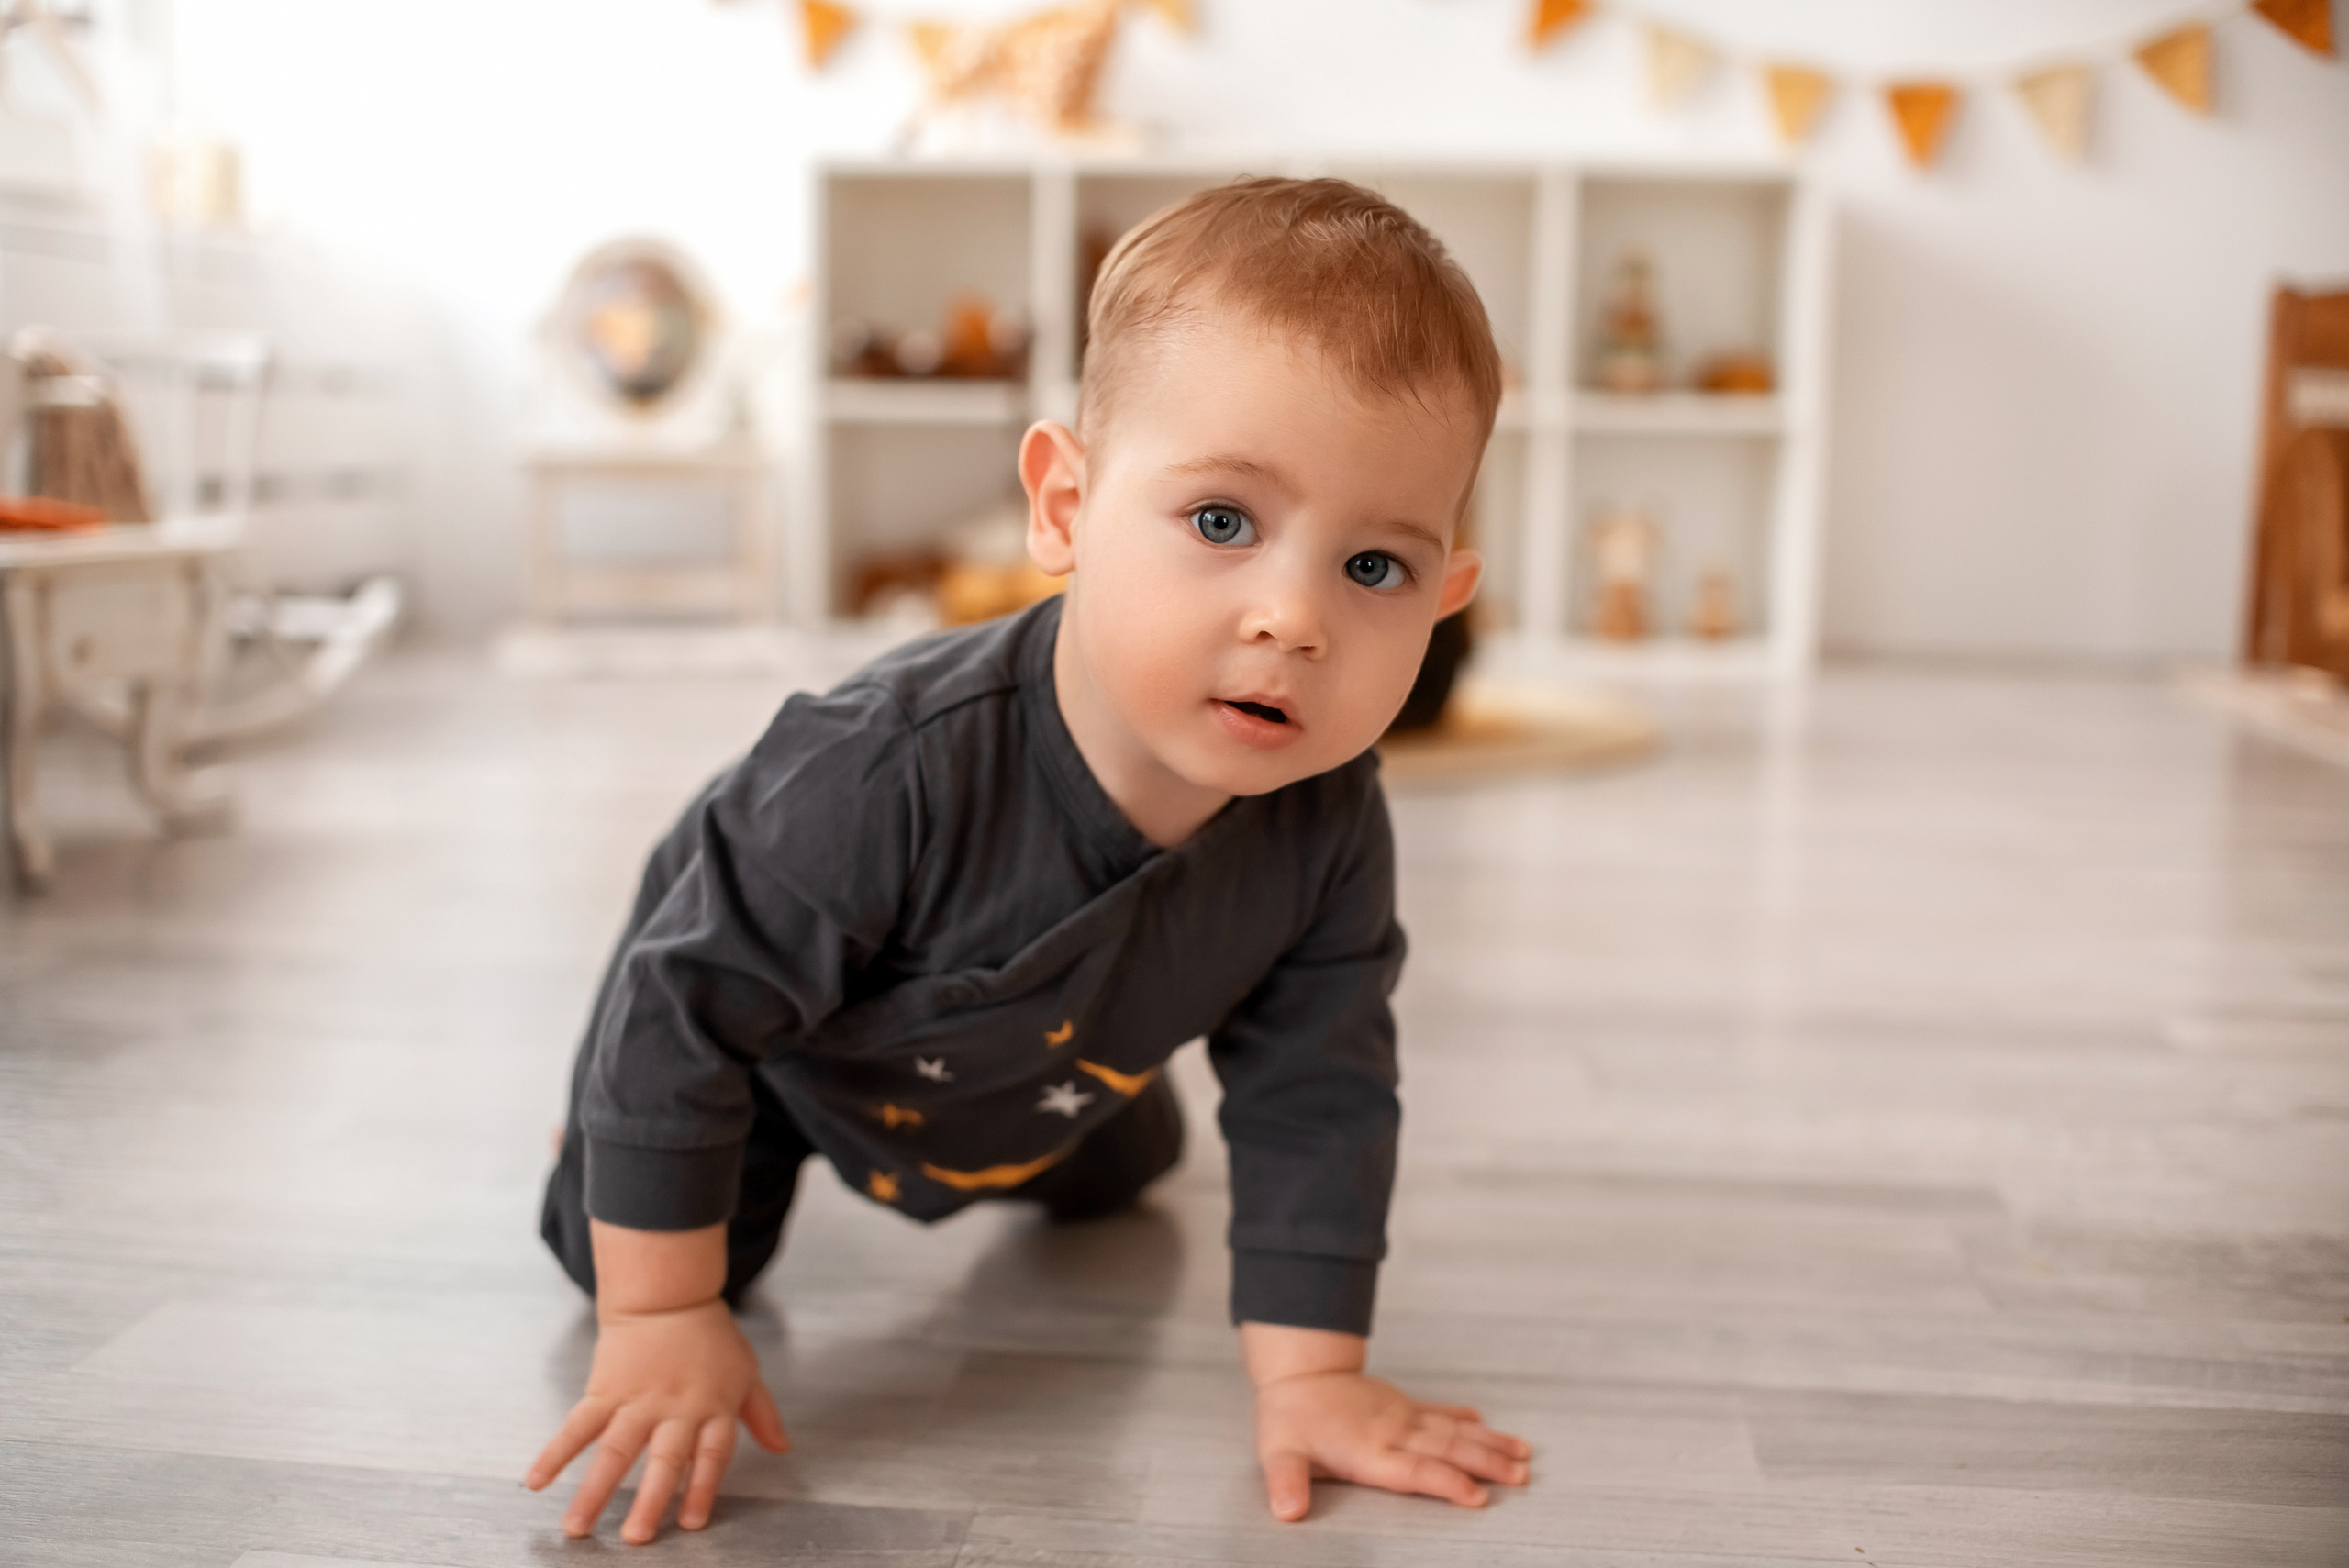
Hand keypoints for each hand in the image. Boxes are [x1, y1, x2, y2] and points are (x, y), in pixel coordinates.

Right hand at [524, 1297, 789, 1543]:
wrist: (666, 1294)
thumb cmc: (709, 1336)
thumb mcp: (746, 1372)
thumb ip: (761, 1414)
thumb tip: (782, 1448)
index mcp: (712, 1408)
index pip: (711, 1456)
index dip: (702, 1489)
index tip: (692, 1524)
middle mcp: (675, 1408)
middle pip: (664, 1460)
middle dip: (650, 1501)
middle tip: (636, 1538)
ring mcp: (636, 1400)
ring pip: (614, 1451)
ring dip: (594, 1492)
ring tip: (577, 1528)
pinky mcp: (604, 1390)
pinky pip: (577, 1426)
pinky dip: (555, 1453)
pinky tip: (536, 1481)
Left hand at [1241, 1322, 1529, 1522]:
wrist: (1299, 1369)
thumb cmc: (1289, 1415)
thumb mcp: (1278, 1453)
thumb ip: (1287, 1482)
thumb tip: (1287, 1510)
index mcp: (1368, 1451)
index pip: (1415, 1471)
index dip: (1446, 1483)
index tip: (1478, 1496)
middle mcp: (1393, 1433)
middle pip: (1447, 1450)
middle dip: (1487, 1464)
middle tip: (1522, 1476)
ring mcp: (1401, 1417)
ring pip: (1453, 1431)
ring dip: (1489, 1442)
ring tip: (1523, 1454)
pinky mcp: (1402, 1406)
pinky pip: (1440, 1412)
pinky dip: (1464, 1418)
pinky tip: (1485, 1423)